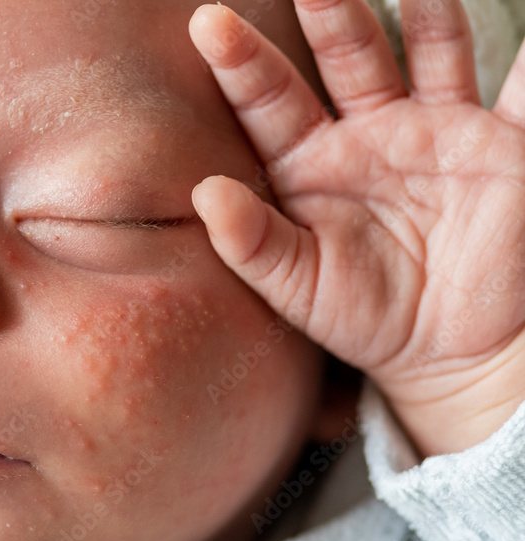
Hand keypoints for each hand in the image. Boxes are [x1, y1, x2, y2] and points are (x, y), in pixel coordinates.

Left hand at [189, 0, 524, 455]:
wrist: (450, 351)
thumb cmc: (363, 318)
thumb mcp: (300, 289)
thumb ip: (252, 244)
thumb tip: (203, 193)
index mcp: (310, 164)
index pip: (269, 102)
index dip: (241, 63)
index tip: (210, 22)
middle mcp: (369, 132)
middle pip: (345, 54)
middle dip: (328, 11)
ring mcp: (435, 128)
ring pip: (428, 48)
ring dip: (422, 7)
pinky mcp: (502, 143)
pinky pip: (523, 87)